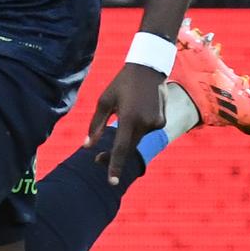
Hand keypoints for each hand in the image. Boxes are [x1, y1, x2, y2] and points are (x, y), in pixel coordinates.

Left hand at [84, 63, 166, 185]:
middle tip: (98, 159)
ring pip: (136, 139)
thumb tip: (87, 146)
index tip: (112, 182)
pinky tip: (138, 109)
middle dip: (114, 155)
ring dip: (128, 134)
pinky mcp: (162, 121)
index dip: (114, 166)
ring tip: (127, 109)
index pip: (120, 148)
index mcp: (128, 118)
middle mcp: (144, 123)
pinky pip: (146, 131)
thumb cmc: (122, 83)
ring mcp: (156, 123)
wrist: (149, 68)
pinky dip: (138, 126)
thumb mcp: (105, 101)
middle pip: (128, 147)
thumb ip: (96, 125)